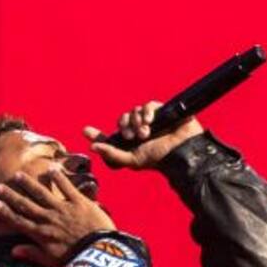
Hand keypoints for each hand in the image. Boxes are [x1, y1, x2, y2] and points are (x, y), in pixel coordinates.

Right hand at [0, 167, 116, 266]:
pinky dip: (59, 178)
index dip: (5, 212)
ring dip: (29, 184)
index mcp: (41, 234)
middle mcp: (48, 219)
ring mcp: (63, 209)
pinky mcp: (80, 202)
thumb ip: (33, 253)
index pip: (19, 221)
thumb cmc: (77, 259)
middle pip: (25, 205)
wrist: (101, 253)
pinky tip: (51, 169)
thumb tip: (13, 251)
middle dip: (10, 195)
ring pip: (42, 193)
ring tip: (18, 175)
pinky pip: (67, 187)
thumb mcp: (52, 261)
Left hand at [84, 102, 204, 170]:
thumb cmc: (158, 158)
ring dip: (136, 122)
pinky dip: (146, 112)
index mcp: (130, 142)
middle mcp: (138, 130)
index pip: (110, 136)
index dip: (97, 134)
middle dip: (124, 127)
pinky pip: (146, 106)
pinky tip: (150, 122)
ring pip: (133, 112)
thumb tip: (92, 147)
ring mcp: (149, 120)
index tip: (85, 131)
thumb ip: (112, 154)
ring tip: (145, 133)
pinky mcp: (160, 111)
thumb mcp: (132, 160)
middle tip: (131, 136)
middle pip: (122, 120)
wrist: (180, 151)